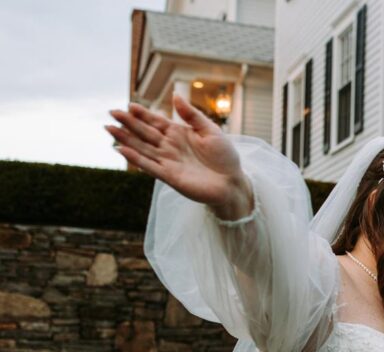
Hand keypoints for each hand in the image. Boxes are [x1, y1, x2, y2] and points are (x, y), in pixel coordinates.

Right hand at [105, 95, 251, 218]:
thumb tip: (174, 95)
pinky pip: (150, 166)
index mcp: (179, 134)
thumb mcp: (210, 130)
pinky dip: (136, 159)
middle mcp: (170, 147)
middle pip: (144, 133)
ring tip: (109, 129)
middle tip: (112, 112)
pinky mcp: (170, 177)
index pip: (156, 121)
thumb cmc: (225, 157)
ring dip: (126, 139)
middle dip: (128, 123)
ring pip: (142, 148)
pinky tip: (122, 150)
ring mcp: (168, 161)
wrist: (233, 183)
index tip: (130, 105)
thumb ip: (191, 115)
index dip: (143, 114)